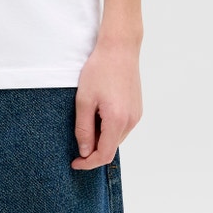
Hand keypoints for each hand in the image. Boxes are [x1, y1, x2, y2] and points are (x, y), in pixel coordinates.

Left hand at [72, 37, 141, 168]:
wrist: (120, 49)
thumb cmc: (100, 70)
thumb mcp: (84, 101)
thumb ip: (84, 129)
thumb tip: (85, 151)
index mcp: (118, 121)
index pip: (104, 154)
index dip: (88, 163)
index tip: (75, 163)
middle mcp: (131, 121)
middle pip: (111, 147)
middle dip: (93, 149)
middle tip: (77, 137)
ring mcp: (136, 115)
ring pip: (116, 138)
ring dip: (101, 138)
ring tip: (87, 119)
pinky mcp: (137, 109)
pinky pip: (122, 127)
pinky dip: (109, 128)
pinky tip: (99, 113)